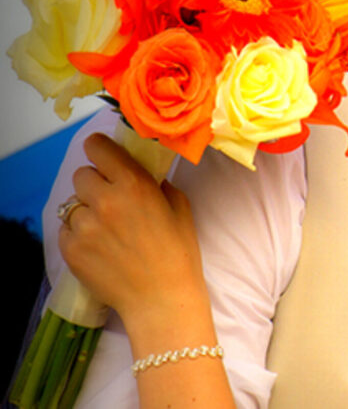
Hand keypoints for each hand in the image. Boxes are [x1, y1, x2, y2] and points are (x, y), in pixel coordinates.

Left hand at [58, 133, 206, 327]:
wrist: (161, 300)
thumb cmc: (178, 254)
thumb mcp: (180, 208)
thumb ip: (158, 184)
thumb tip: (144, 173)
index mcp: (134, 185)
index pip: (98, 148)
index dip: (100, 149)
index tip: (104, 156)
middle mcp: (105, 201)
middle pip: (82, 175)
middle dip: (95, 184)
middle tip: (111, 201)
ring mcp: (84, 227)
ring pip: (72, 204)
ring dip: (86, 211)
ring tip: (106, 230)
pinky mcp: (71, 250)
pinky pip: (66, 230)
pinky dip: (79, 235)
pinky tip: (100, 247)